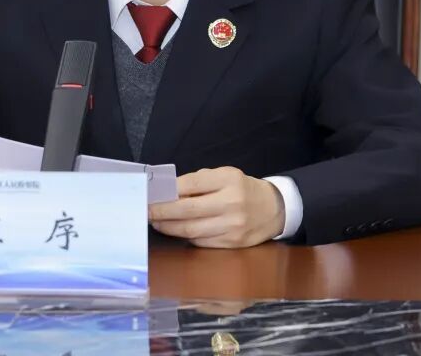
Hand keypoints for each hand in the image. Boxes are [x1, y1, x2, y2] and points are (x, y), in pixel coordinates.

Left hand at [148, 167, 284, 247]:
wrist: (275, 209)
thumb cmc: (243, 189)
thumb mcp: (225, 176)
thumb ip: (198, 182)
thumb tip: (167, 192)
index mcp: (229, 180)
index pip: (191, 184)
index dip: (167, 191)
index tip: (150, 194)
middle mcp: (232, 202)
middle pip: (187, 209)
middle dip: (161, 212)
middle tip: (145, 212)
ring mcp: (233, 225)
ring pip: (191, 230)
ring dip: (169, 227)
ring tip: (156, 223)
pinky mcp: (232, 243)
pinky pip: (201, 242)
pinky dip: (185, 237)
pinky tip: (176, 232)